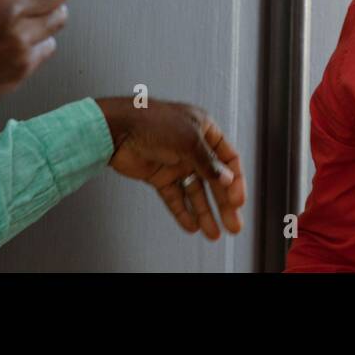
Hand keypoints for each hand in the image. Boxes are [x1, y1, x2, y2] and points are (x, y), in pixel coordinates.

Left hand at [95, 97, 244, 239]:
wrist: (117, 128)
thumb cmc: (153, 122)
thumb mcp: (189, 140)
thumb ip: (209, 163)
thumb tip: (227, 180)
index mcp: (205, 130)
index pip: (229, 159)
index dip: (236, 181)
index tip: (238, 201)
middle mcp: (193, 147)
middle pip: (215, 180)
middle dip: (224, 204)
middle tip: (233, 224)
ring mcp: (176, 162)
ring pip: (196, 192)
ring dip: (205, 212)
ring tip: (213, 233)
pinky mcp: (160, 176)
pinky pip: (175, 197)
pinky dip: (183, 212)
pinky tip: (192, 226)